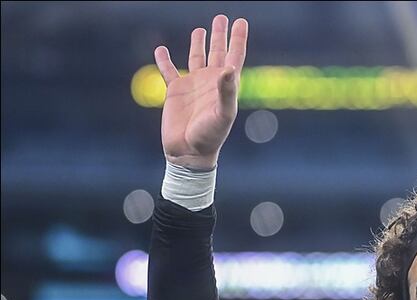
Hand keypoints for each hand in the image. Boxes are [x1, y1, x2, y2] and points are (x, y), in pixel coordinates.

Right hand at [154, 15, 247, 169]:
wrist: (189, 152)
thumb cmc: (210, 136)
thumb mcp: (222, 114)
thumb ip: (226, 91)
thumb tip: (228, 67)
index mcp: (225, 85)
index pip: (234, 56)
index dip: (238, 39)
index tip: (241, 21)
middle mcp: (211, 82)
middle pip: (217, 52)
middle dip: (220, 35)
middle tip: (222, 17)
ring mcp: (193, 86)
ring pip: (196, 57)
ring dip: (199, 43)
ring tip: (201, 29)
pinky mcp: (175, 92)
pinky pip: (168, 71)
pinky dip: (164, 60)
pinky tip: (161, 49)